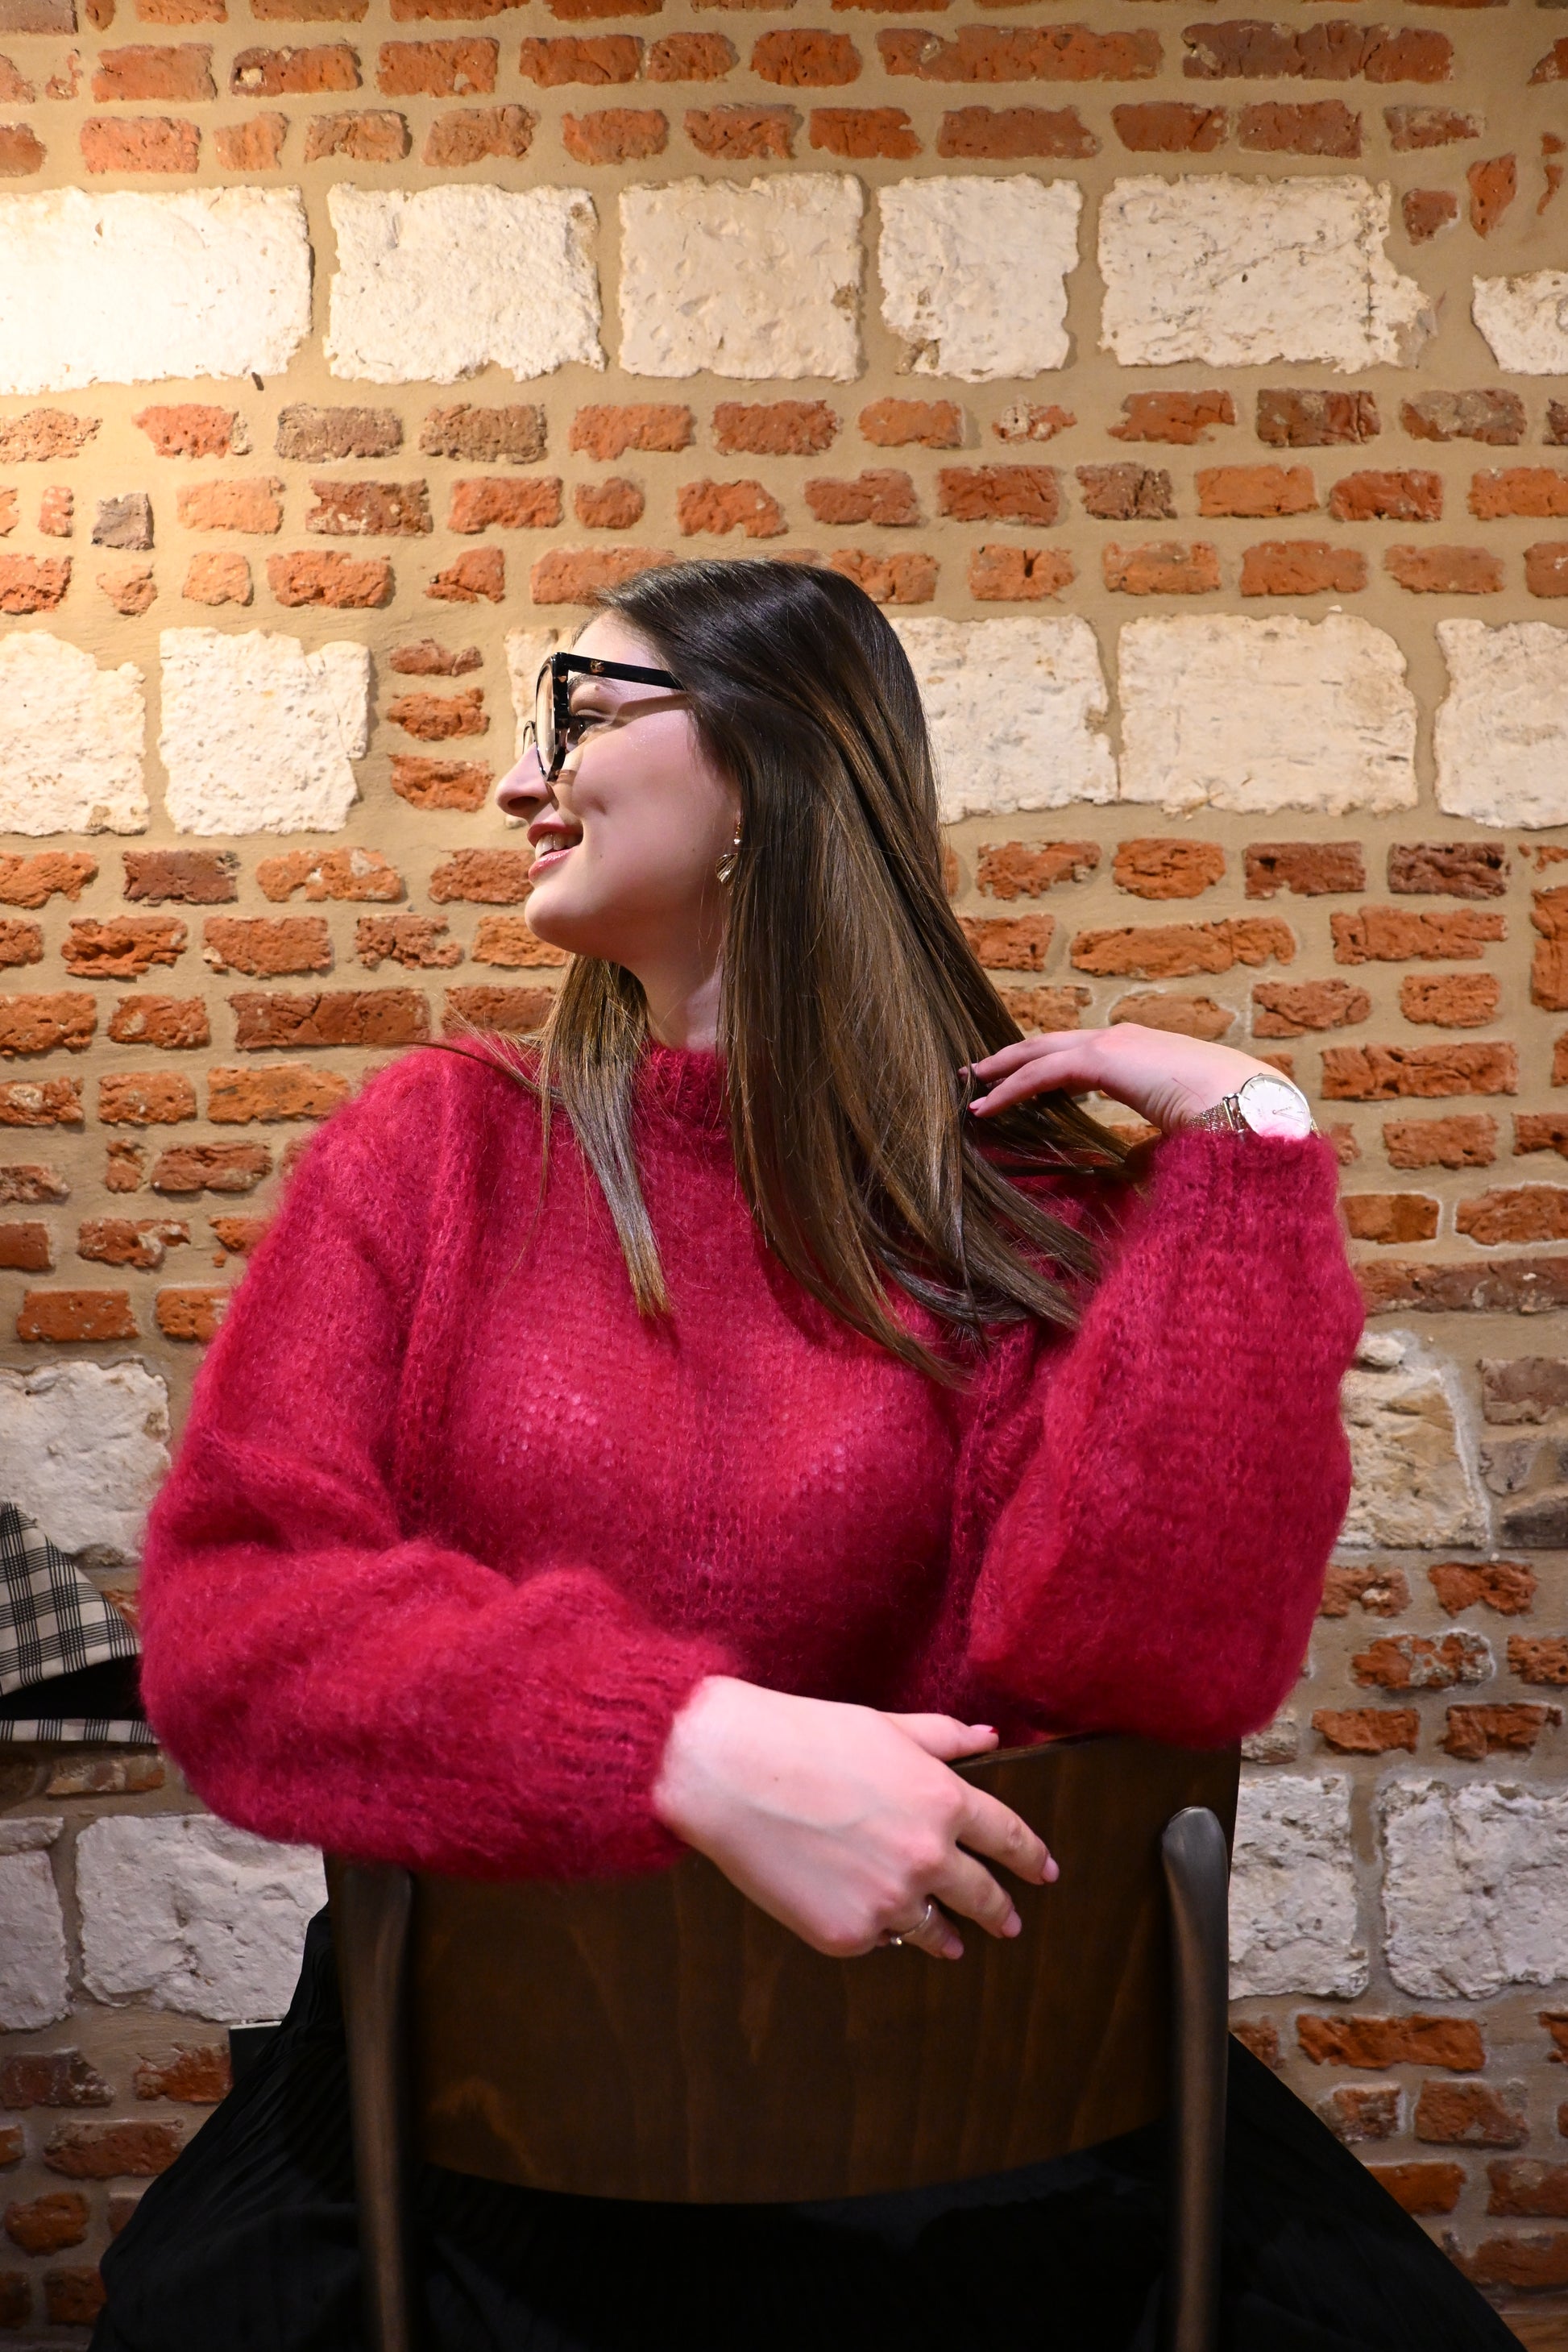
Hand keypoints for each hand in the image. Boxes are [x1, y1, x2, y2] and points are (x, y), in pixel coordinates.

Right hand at [652, 1676, 1056, 1961]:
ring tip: (953, 1943)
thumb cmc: (803, 1736)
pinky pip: (876, 1939)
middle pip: (982, 1895)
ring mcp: (888, 1901)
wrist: (728, 1772)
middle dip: (1000, 1910)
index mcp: (944, 1800)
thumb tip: (989, 1736)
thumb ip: (943, 1737)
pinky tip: (871, 1921)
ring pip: (933, 1930)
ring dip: (946, 1936)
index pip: (1010, 1837)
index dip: (1032, 1857)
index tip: (1045, 1873)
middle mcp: (927, 1857)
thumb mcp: (884, 1726)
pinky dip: (877, 1930)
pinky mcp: (847, 1934)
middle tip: (1009, 1923)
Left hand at [965, 1023, 1286, 1136]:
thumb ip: (1151, 1144)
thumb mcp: (1180, 1136)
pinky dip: (1011, 1088)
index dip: (1047, 1071)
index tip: (1020, 1087)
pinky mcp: (1103, 1057)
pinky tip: (987, 1106)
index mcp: (1143, 1056)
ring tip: (973, 1086)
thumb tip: (1137, 1166)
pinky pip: (1043, 1072)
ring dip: (1004, 1070)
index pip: (1081, 1057)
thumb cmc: (1225, 1125)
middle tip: (979, 1073)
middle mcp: (1125, 1040)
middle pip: (1052, 1044)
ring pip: (1040, 1051)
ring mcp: (1115, 1042)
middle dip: (1014, 1058)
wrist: (1249, 1105)